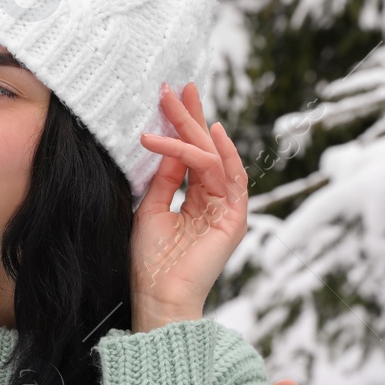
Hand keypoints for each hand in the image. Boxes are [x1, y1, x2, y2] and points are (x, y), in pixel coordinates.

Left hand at [130, 82, 248, 330]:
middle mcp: (214, 200)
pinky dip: (220, 155)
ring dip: (194, 130)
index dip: (181, 125)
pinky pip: (230, 179)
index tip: (168, 96)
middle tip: (174, 88)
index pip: (191, 153)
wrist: (158, 296)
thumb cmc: (149, 260)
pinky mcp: (234, 219)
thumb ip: (162, 178)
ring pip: (214, 158)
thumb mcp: (150, 208)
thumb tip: (165, 144)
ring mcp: (226, 208)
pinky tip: (209, 133)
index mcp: (195, 198)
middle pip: (205, 149)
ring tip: (176, 104)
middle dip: (189, 117)